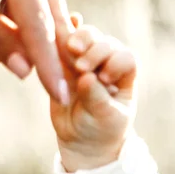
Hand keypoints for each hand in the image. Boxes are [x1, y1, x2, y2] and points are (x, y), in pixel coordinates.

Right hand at [52, 16, 137, 171]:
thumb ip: (97, 98)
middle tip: (81, 68)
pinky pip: (58, 44)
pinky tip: (50, 35)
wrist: (82, 138)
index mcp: (124, 73)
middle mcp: (106, 61)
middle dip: (93, 50)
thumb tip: (86, 77)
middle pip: (102, 42)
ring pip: (80, 38)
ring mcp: (83, 58)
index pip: (124, 57)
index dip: (114, 62)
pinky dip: (55, 37)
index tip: (104, 79)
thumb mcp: (105, 117)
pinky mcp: (61, 61)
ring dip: (73, 39)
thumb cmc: (103, 128)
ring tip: (68, 50)